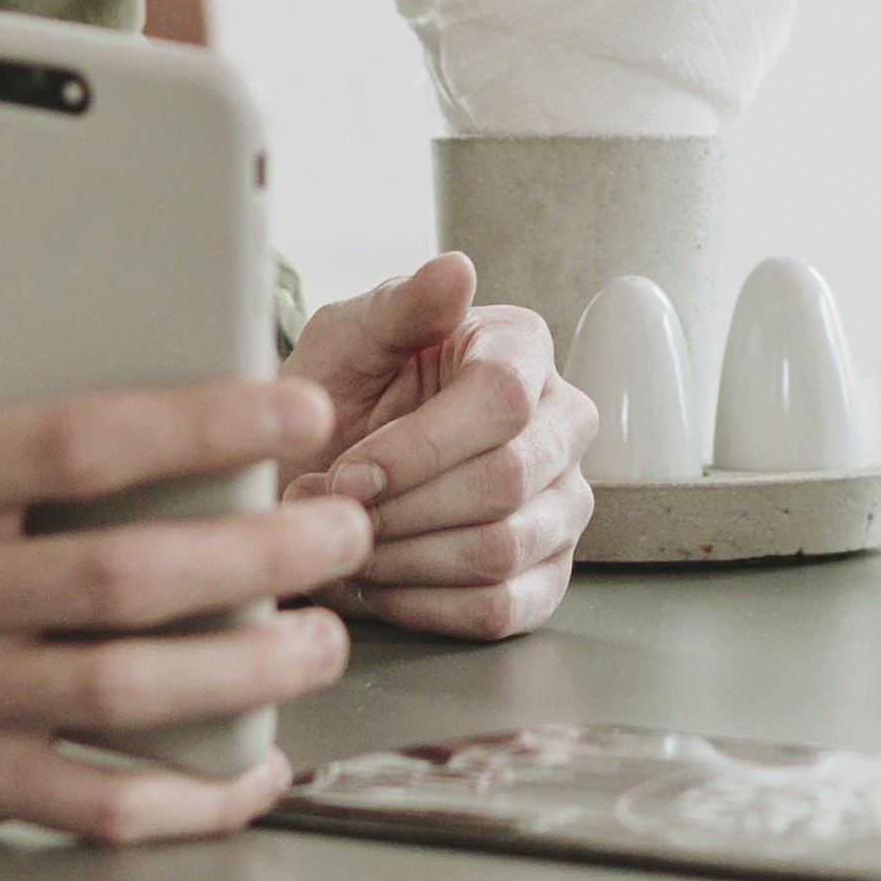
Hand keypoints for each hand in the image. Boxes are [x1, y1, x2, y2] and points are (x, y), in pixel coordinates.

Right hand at [0, 133, 368, 839]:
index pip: (76, 444)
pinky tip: (253, 764)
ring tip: (323, 632)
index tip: (295, 407)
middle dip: (257, 554)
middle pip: (123, 578)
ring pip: (122, 694)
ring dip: (246, 670)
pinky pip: (93, 803)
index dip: (199, 427)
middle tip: (346, 527)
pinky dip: (188, 797)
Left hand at [285, 250, 601, 637]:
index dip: (419, 448)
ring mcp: (563, 505)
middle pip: (506, 483)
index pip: (504, 400)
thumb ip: (401, 307)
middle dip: (400, 509)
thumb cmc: (338, 398)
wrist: (317, 472)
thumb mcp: (349, 340)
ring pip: (502, 551)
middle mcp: (562, 426)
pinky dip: (423, 605)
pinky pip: (501, 610)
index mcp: (521, 351)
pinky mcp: (547, 575)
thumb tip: (455, 270)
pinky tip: (378, 583)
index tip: (348, 472)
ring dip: (402, 559)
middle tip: (332, 511)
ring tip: (344, 542)